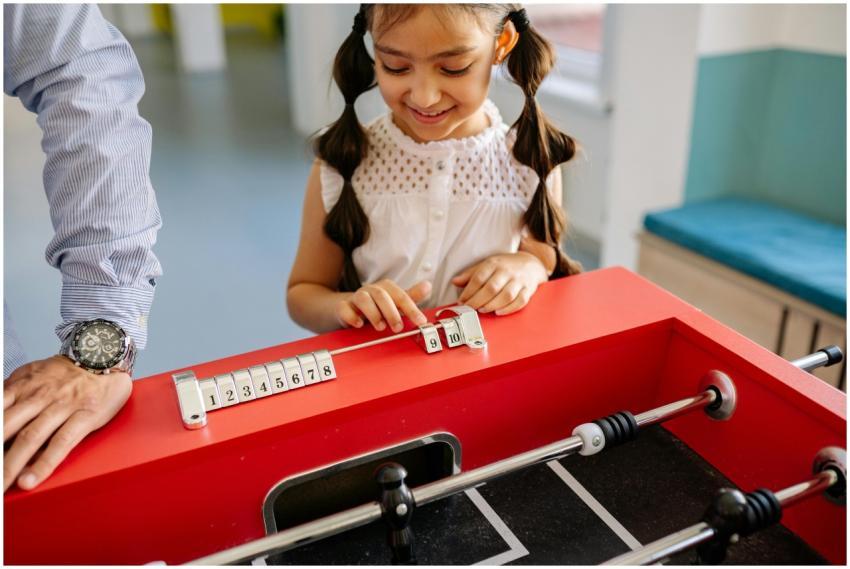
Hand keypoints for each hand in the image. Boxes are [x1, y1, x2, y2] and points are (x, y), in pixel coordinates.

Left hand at [4, 355, 131, 491]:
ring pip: (29, 438)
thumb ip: (11, 391)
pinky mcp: (84, 416)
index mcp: (23, 386)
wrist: (106, 356)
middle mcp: (39, 397)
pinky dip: (44, 463)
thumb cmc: (69, 371)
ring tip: (0, 487)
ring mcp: (62, 407)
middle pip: (5, 429)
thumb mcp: (33, 372)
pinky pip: (61, 442)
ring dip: (9, 465)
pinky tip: (30, 480)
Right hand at [336, 280, 431, 332]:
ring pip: (363, 299)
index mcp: (385, 288)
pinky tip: (358, 324)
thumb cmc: (375, 305)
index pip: (401, 295)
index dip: (412, 308)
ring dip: (373, 313)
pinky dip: (351, 316)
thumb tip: (428, 285)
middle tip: (399, 327)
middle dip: (392, 312)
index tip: (421, 321)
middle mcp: (370, 290)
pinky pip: (344, 308)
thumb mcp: (394, 302)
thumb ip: (410, 296)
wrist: (345, 308)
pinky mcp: (342, 307)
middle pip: (382, 295)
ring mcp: (355, 298)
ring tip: (380, 326)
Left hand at [452, 252, 547, 314]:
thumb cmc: (504, 267)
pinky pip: (520, 301)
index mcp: (494, 263)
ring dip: (492, 305)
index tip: (461, 301)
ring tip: (482, 310)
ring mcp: (519, 281)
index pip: (478, 278)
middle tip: (469, 309)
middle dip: (478, 301)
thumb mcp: (487, 265)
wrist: (531, 264)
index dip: (468, 292)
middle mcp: (507, 271)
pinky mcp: (528, 290)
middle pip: (491, 288)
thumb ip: (470, 274)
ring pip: (506, 295)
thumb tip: (455, 282)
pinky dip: (509, 309)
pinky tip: (498, 313)